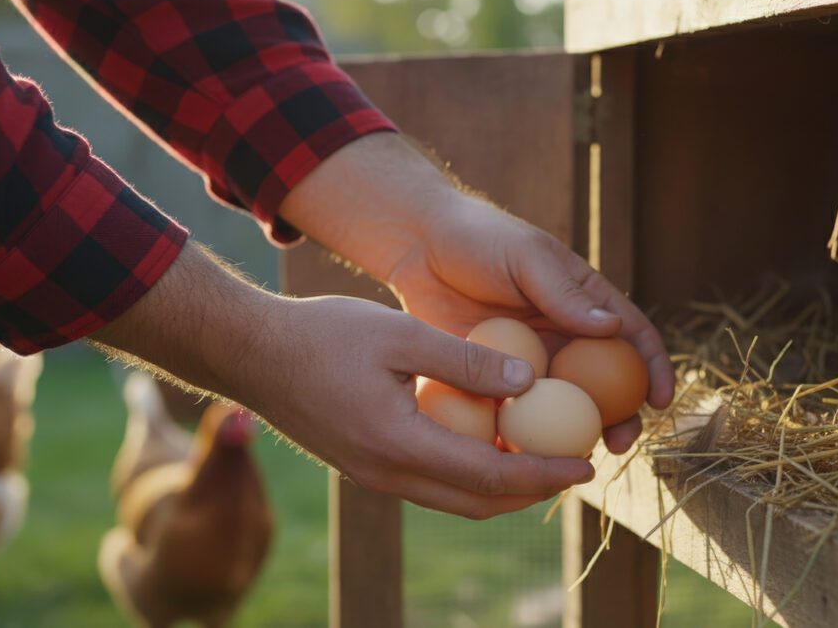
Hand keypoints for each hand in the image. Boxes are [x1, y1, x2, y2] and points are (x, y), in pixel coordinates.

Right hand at [92, 246, 593, 518]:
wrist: (251, 355)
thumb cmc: (322, 334)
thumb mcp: (400, 335)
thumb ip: (465, 360)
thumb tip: (531, 381)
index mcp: (400, 445)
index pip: (492, 475)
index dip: (545, 474)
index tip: (586, 462)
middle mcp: (388, 474)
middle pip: (478, 503)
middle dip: (532, 492)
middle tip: (574, 466)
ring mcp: (373, 476)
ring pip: (455, 499)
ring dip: (502, 487)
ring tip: (542, 459)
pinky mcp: (365, 466)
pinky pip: (431, 483)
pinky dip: (470, 474)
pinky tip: (488, 442)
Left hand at [279, 133, 675, 452]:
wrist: (417, 247)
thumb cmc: (478, 238)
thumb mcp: (527, 258)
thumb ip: (565, 294)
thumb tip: (612, 329)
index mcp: (585, 303)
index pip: (633, 338)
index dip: (653, 369)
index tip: (661, 400)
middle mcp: (564, 337)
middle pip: (606, 386)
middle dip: (622, 419)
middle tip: (620, 443)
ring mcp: (530, 362)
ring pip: (564, 409)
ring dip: (577, 436)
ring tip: (576, 457)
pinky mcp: (493, 379)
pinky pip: (517, 413)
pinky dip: (526, 435)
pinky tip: (525, 453)